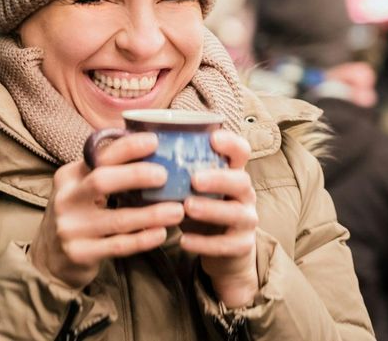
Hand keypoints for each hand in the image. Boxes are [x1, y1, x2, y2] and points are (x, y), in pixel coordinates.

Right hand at [28, 133, 184, 289]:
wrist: (49, 259)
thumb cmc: (78, 215)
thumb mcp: (82, 189)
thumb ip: (107, 171)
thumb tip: (152, 150)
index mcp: (69, 176)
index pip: (99, 155)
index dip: (127, 147)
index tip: (154, 141)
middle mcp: (66, 198)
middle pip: (102, 180)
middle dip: (136, 175)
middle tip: (165, 175)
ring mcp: (70, 228)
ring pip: (117, 218)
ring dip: (151, 214)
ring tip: (177, 210)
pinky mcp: (79, 254)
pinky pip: (118, 246)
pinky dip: (142, 239)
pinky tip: (161, 233)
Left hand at [181, 130, 257, 307]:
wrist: (221, 249)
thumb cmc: (201, 208)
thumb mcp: (192, 188)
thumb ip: (179, 172)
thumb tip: (140, 150)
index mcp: (233, 173)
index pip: (241, 152)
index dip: (231, 143)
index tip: (213, 138)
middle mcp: (244, 194)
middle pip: (241, 181)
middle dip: (218, 179)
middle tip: (194, 179)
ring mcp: (246, 220)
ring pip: (236, 213)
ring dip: (211, 209)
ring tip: (187, 207)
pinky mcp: (242, 245)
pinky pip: (226, 245)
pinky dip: (204, 243)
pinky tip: (183, 240)